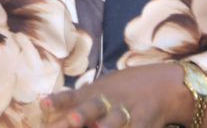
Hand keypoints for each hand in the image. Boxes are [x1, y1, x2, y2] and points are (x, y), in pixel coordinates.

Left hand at [42, 64, 183, 127]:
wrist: (163, 84)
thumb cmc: (123, 89)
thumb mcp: (101, 89)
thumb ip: (78, 102)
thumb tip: (47, 110)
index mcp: (94, 92)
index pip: (72, 97)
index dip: (58, 101)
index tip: (43, 104)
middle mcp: (109, 100)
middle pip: (91, 107)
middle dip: (80, 115)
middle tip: (71, 120)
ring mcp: (128, 111)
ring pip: (115, 119)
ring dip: (107, 126)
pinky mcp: (144, 121)